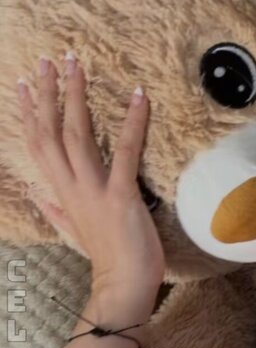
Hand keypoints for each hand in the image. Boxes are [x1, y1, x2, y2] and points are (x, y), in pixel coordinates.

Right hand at [18, 54, 165, 296]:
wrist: (123, 287)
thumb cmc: (106, 258)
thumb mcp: (74, 232)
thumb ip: (57, 212)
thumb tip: (43, 199)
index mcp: (62, 192)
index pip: (38, 144)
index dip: (30, 112)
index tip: (25, 83)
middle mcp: (72, 186)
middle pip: (51, 132)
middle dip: (48, 93)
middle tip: (49, 59)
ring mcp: (95, 190)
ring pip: (77, 135)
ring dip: (76, 97)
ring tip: (77, 65)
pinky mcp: (121, 196)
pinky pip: (126, 153)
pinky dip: (133, 123)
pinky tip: (138, 96)